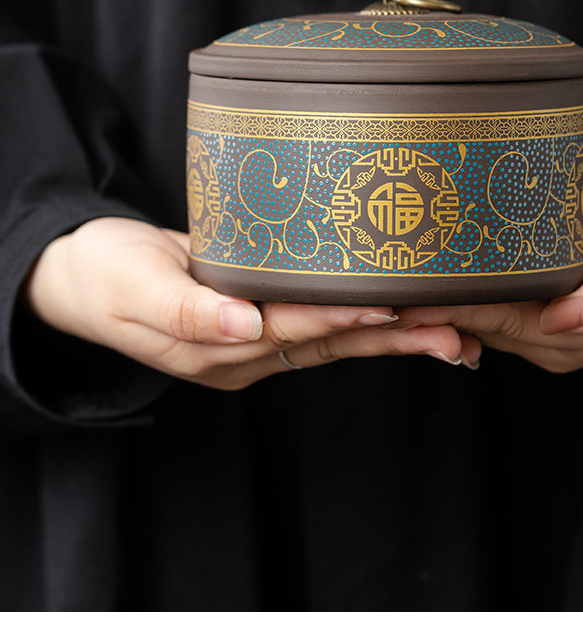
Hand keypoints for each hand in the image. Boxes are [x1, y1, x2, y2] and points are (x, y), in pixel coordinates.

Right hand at [25, 217, 480, 388]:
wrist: (84, 273)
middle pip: (331, 345)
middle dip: (395, 339)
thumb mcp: (134, 290)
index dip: (342, 320)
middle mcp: (246, 351)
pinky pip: (319, 319)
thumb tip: (244, 326)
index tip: (391, 311)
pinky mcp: (260, 313)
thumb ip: (188, 312)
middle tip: (456, 334)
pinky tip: (400, 311)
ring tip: (454, 333)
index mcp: (217, 350)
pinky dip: (361, 317)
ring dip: (393, 335)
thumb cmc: (104, 275)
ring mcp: (255, 337)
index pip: (294, 333)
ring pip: (335, 338)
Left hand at [396, 185, 582, 373]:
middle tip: (369, 281)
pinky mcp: (541, 294)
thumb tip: (562, 323)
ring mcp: (544, 318)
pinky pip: (490, 291)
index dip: (443, 308)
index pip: (492, 321)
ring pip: (476, 307)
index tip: (397, 296)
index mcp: (573, 336)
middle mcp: (550, 336)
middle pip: (474, 319)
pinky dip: (458, 279)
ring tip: (381, 272)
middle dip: (423, 305)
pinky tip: (424, 263)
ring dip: (433, 292)